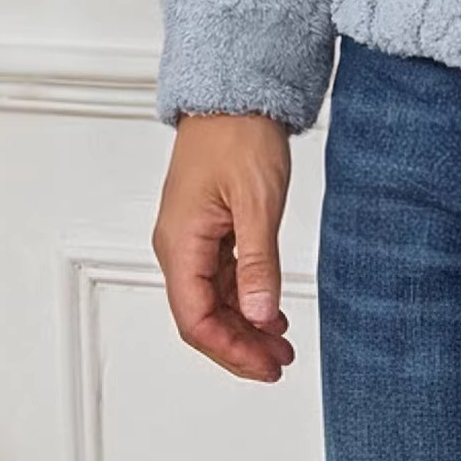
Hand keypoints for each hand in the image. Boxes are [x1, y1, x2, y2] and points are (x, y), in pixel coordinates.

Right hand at [152, 112, 294, 381]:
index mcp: (180, 243)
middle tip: (279, 363)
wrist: (235, 92)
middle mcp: (179, 245)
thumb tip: (260, 314)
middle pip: (202, 315)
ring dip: (245, 323)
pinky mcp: (210, 225)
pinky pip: (222, 274)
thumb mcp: (257, 201)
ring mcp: (193, 236)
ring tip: (280, 343)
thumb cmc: (238, 134)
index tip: (265, 367)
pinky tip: (270, 307)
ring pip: (213, 297)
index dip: (230, 351)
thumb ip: (258, 263)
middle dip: (240, 344)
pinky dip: (246, 295)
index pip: (196, 320)